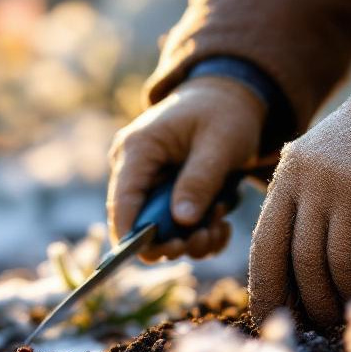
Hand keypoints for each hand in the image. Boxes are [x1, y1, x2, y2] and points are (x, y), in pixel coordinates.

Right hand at [107, 76, 264, 261]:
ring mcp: (148, 184)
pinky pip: (173, 228)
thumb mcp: (219, 144)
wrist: (228, 99)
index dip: (132, 234)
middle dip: (173, 239)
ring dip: (191, 238)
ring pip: (158, 230)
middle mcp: (133, 169)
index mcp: (138, 149)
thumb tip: (181, 223)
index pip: (122, 200)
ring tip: (220, 224)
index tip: (161, 252)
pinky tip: (220, 225)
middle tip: (206, 237)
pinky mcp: (164, 196)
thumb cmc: (223, 113)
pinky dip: (198, 234)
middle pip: (138, 222)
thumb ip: (200, 180)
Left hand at [248, 83, 350, 325]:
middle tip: (325, 321)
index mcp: (286, 183)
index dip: (266, 289)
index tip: (268, 320)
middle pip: (305, 263)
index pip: (265, 247)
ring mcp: (350, 190)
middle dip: (315, 302)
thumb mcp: (312, 172)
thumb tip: (288, 287)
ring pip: (342, 265)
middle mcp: (313, 186)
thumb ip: (296, 215)